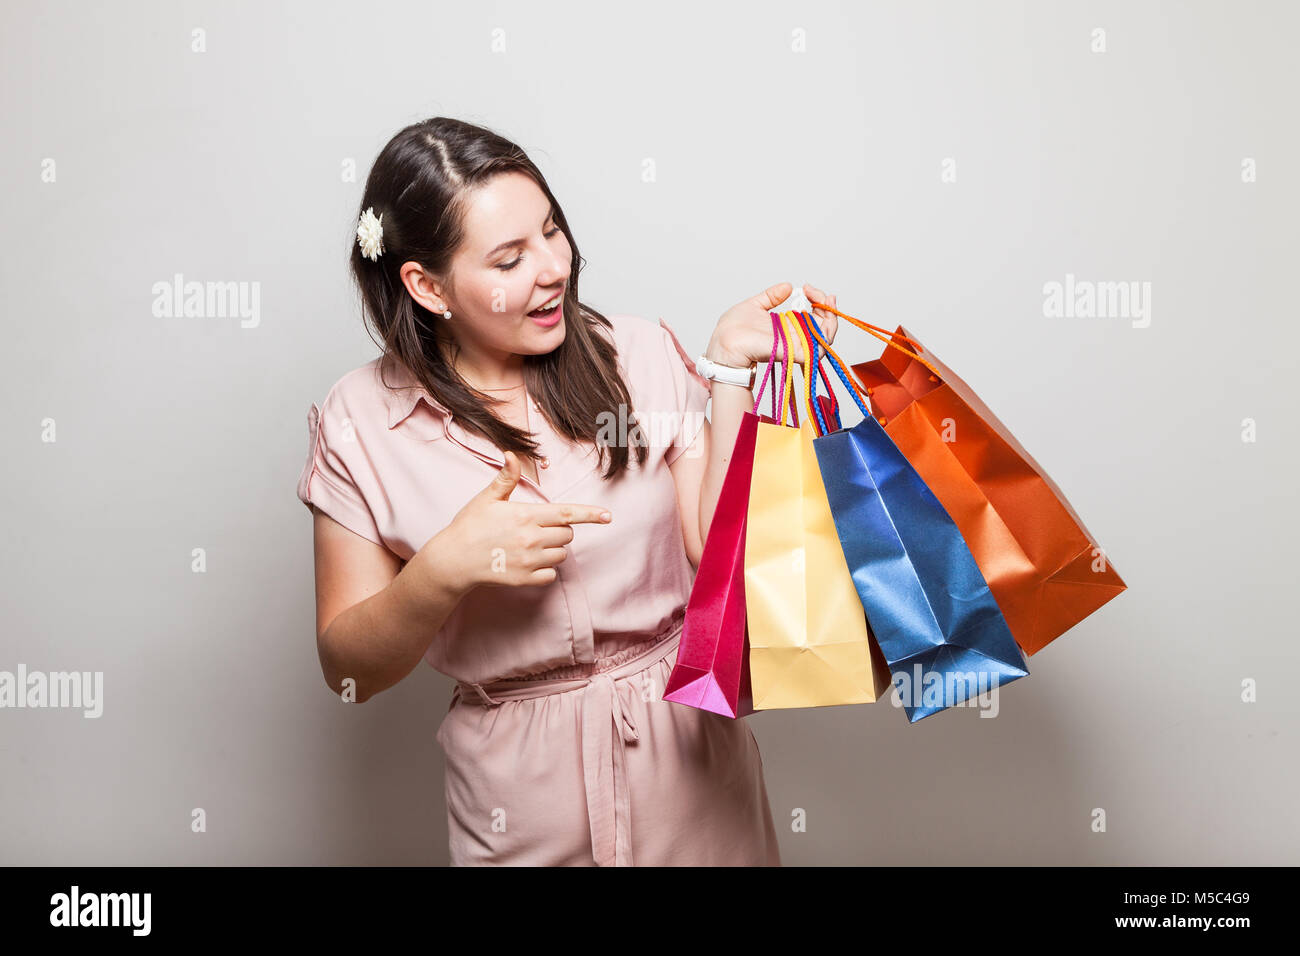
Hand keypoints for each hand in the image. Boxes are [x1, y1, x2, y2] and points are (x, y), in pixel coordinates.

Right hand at [416, 452, 612, 592]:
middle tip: (535, 528)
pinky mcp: (525, 579)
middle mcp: (532, 538)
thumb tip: (511, 454)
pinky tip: (526, 562)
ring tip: (528, 545)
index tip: (608, 516)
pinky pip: (551, 574)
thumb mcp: (486, 499)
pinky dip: (544, 569)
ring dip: (552, 550)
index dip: (590, 514)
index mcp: (526, 515)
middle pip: (567, 534)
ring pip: (561, 554)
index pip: (567, 513)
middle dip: (558, 530)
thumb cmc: (469, 526)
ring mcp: (529, 560)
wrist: (452, 561)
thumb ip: (505, 478)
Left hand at [706, 282, 839, 368]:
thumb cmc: (734, 330)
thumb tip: (788, 286)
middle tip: (816, 293)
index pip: (814, 317)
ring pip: (827, 337)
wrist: (725, 343)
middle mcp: (794, 337)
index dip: (818, 301)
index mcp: (787, 327)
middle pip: (825, 327)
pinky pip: (819, 349)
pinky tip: (817, 313)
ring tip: (821, 300)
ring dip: (831, 318)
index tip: (808, 288)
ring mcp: (795, 346)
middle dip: (828, 307)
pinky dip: (825, 332)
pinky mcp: (794, 353)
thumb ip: (772, 296)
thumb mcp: (755, 305)